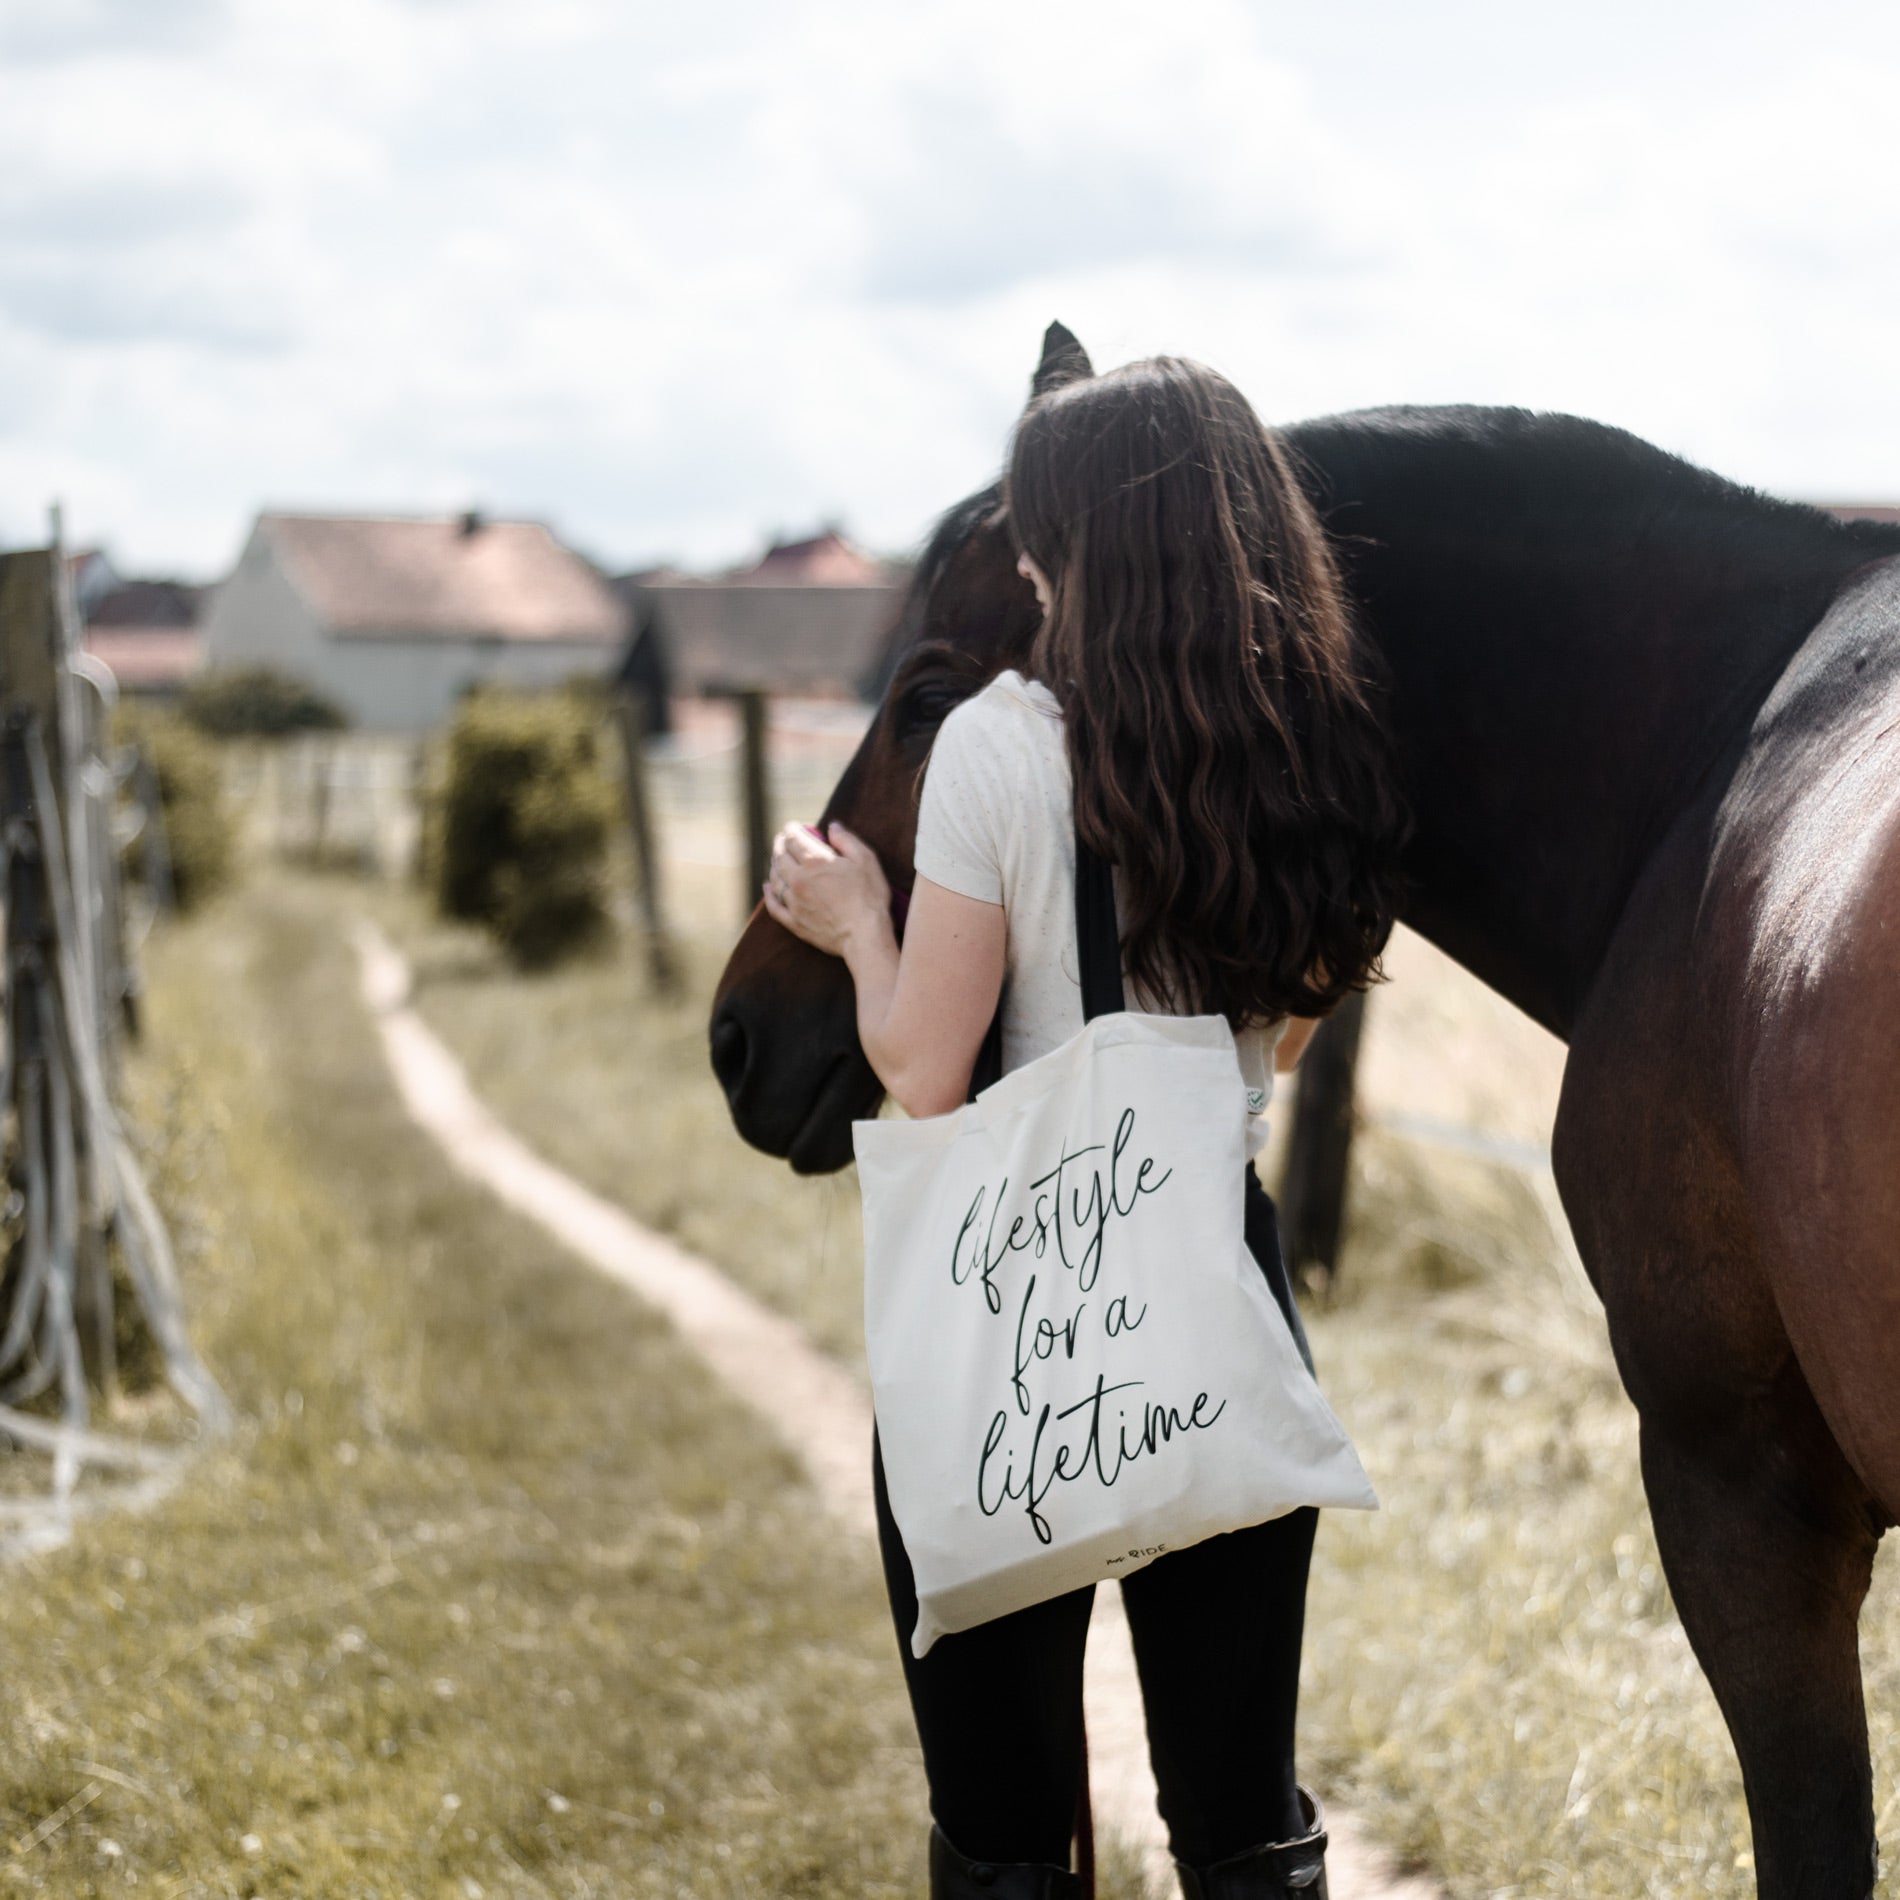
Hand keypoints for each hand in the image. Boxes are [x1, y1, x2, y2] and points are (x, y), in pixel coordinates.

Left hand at [762, 822, 891, 957]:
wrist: (864, 936)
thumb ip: (846, 840)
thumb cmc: (869, 897)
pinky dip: (769, 894)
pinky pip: (774, 906)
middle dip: (780, 844)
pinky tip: (768, 887)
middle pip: (780, 857)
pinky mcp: (794, 922)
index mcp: (815, 862)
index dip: (791, 830)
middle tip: (782, 839)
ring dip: (774, 865)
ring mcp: (794, 903)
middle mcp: (798, 880)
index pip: (794, 839)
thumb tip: (832, 826)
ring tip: (777, 859)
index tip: (792, 826)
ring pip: (775, 879)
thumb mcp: (865, 860)